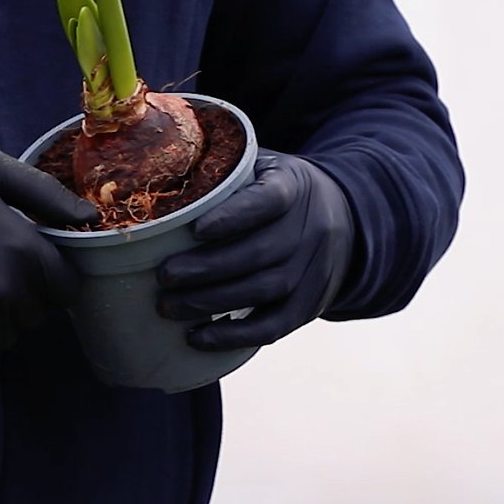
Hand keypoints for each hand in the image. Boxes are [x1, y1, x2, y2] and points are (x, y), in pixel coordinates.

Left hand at [157, 151, 354, 350]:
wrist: (344, 217)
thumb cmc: (277, 190)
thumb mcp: (262, 166)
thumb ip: (223, 169)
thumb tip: (159, 173)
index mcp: (292, 187)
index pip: (268, 200)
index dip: (233, 216)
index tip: (195, 230)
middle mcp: (310, 229)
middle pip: (259, 253)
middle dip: (206, 269)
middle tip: (164, 275)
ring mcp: (314, 270)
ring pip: (263, 291)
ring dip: (211, 302)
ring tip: (168, 305)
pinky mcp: (310, 305)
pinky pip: (274, 326)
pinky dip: (234, 336)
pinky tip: (198, 337)